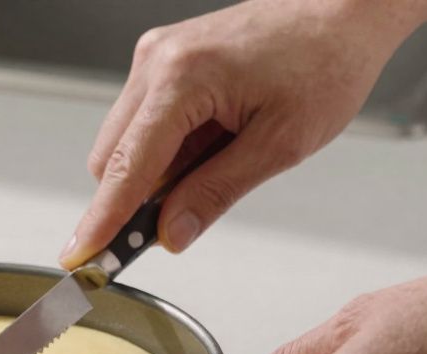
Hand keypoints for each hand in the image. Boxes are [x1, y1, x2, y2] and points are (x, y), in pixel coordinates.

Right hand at [60, 0, 426, 266]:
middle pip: (111, 158)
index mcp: (183, 76)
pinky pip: (144, 122)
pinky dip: (167, 149)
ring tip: (222, 160)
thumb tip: (172, 233)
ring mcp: (156, 57)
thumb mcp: (280, 143)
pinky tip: (213, 143)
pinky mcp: (164, 60)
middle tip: (175, 225)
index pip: (127, 166)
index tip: (82, 257)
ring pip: (124, 142)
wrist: (344, 10)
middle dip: (133, 199)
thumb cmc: (326, 61)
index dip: (104, 219)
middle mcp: (157, 60)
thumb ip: (216, 192)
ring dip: (155, 173)